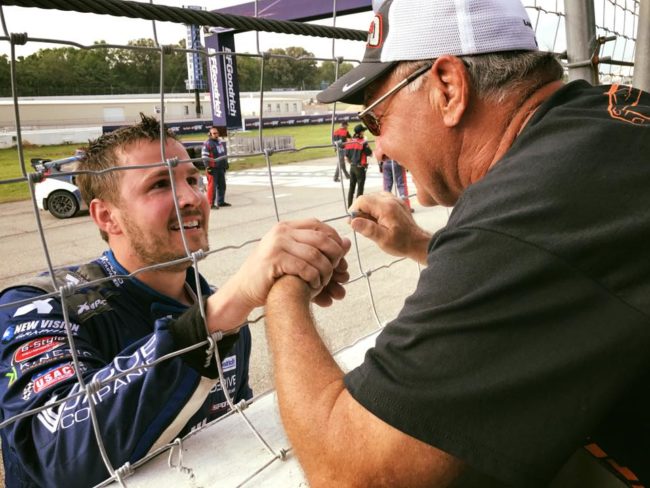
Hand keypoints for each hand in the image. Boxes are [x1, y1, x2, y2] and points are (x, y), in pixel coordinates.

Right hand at [235, 219, 349, 307]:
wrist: (244, 289)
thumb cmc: (272, 274)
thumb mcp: (295, 256)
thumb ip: (318, 249)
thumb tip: (348, 243)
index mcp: (286, 227)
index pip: (319, 225)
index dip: (334, 239)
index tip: (340, 256)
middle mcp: (281, 232)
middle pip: (321, 239)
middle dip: (334, 256)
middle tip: (338, 271)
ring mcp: (277, 245)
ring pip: (315, 255)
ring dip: (325, 271)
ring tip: (324, 282)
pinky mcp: (274, 261)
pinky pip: (304, 268)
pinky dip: (314, 279)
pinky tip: (314, 287)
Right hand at [349, 192, 430, 263]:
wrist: (418, 243)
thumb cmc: (402, 244)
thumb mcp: (383, 240)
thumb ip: (368, 229)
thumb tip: (353, 221)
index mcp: (386, 208)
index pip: (362, 200)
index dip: (353, 210)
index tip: (352, 222)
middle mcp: (390, 200)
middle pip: (367, 198)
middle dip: (360, 210)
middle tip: (359, 225)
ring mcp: (394, 200)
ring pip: (373, 198)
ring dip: (367, 209)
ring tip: (368, 223)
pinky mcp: (396, 203)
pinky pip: (380, 200)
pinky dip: (375, 208)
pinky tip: (376, 219)